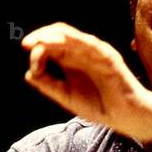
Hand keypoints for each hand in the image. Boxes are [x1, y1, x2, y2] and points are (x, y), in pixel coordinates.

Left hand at [21, 23, 151, 141]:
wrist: (124, 116)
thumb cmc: (98, 105)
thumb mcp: (66, 96)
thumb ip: (49, 84)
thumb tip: (29, 73)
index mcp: (70, 60)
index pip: (50, 46)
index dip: (38, 53)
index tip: (34, 69)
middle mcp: (81, 53)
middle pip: (59, 35)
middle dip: (41, 37)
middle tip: (26, 44)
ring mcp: (95, 53)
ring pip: (74, 37)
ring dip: (56, 37)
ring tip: (40, 41)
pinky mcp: (109, 58)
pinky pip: (93, 45)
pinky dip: (78, 41)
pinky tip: (65, 42)